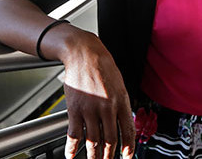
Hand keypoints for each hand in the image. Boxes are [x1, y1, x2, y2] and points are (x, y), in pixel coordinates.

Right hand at [61, 32, 134, 158]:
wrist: (84, 54)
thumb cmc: (102, 67)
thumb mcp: (120, 85)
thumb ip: (122, 105)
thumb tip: (123, 124)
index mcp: (122, 101)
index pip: (128, 131)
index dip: (129, 148)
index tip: (128, 157)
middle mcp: (107, 107)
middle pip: (110, 140)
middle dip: (109, 156)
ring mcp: (90, 109)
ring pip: (93, 141)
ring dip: (93, 156)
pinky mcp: (75, 109)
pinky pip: (74, 134)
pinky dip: (72, 148)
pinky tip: (72, 155)